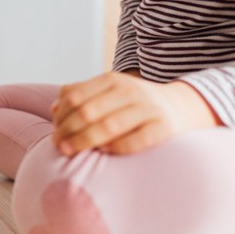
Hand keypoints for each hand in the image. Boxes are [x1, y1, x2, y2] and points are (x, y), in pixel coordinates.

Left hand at [51, 72, 219, 155]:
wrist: (180, 107)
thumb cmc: (133, 105)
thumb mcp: (109, 93)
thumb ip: (82, 96)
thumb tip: (54, 108)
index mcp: (112, 81)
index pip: (75, 96)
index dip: (61, 115)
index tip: (54, 131)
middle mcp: (130, 92)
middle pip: (88, 111)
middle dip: (68, 130)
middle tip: (57, 145)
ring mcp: (148, 109)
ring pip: (108, 126)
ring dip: (84, 141)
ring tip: (69, 151)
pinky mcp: (163, 128)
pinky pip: (135, 140)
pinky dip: (116, 147)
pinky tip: (104, 152)